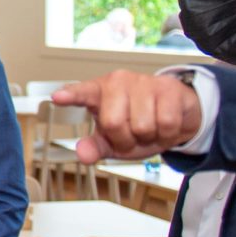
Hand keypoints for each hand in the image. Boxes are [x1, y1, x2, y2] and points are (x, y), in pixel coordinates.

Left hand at [53, 71, 200, 163]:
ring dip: (148, 137)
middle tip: (132, 135)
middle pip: (113, 123)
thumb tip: (82, 154)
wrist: (178, 116)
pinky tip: (166, 125)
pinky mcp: (168, 88)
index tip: (57, 97)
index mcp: (99, 92)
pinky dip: (167, 134)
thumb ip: (95, 147)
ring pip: (142, 126)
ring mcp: (144, 82)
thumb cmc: (140, 124)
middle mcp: (119, 82)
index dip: (70, 96)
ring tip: (150, 128)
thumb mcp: (113, 140)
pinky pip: (165, 124)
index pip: (82, 93)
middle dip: (125, 140)